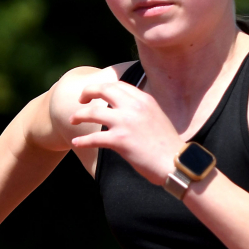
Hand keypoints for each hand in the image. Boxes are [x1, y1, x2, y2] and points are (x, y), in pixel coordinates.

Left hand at [69, 78, 184, 183]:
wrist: (176, 163)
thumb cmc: (167, 146)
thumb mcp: (157, 118)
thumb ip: (141, 111)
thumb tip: (124, 111)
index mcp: (144, 99)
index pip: (118, 85)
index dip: (104, 87)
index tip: (96, 93)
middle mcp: (134, 106)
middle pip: (104, 90)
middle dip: (88, 92)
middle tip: (81, 99)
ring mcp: (126, 123)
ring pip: (93, 112)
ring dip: (79, 115)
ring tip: (72, 120)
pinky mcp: (120, 141)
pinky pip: (94, 138)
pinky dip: (82, 140)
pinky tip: (75, 143)